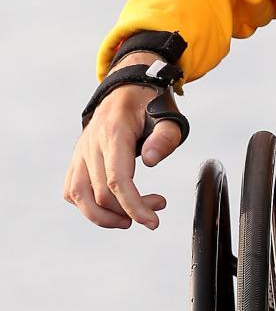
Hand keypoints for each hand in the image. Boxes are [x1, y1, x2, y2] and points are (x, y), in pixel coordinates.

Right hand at [63, 52, 184, 230]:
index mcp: (114, 133)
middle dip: (130, 210)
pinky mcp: (77, 160)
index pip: (117, 180)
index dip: (134, 206)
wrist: (126, 89)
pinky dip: (88, 206)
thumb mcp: (168, 114)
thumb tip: (150, 160)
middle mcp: (90, 144)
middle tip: (156, 207)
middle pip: (101, 194)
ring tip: (131, 217)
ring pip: (79, 197)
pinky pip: (73, 191)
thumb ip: (165, 136)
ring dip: (105, 216)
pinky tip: (112, 206)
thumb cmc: (149, 103)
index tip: (152, 222)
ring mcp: (80, 152)